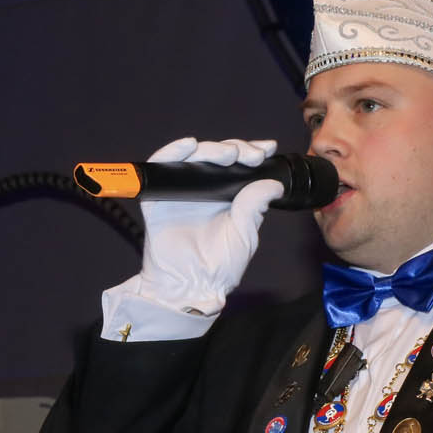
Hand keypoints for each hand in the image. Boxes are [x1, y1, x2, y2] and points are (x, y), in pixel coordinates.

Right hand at [135, 138, 286, 314]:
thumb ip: (255, 205)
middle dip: (235, 149)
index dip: (250, 152)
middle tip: (250, 155)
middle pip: (216, 156)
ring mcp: (180, 192)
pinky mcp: (158, 197)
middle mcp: (203, 190)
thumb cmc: (220, 266)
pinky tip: (188, 146)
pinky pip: (161, 168)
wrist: (191, 287)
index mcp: (227, 196)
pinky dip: (172, 152)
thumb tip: (274, 183)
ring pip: (192, 156)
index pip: (238, 165)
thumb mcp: (245, 233)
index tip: (266, 149)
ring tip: (228, 154)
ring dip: (210, 149)